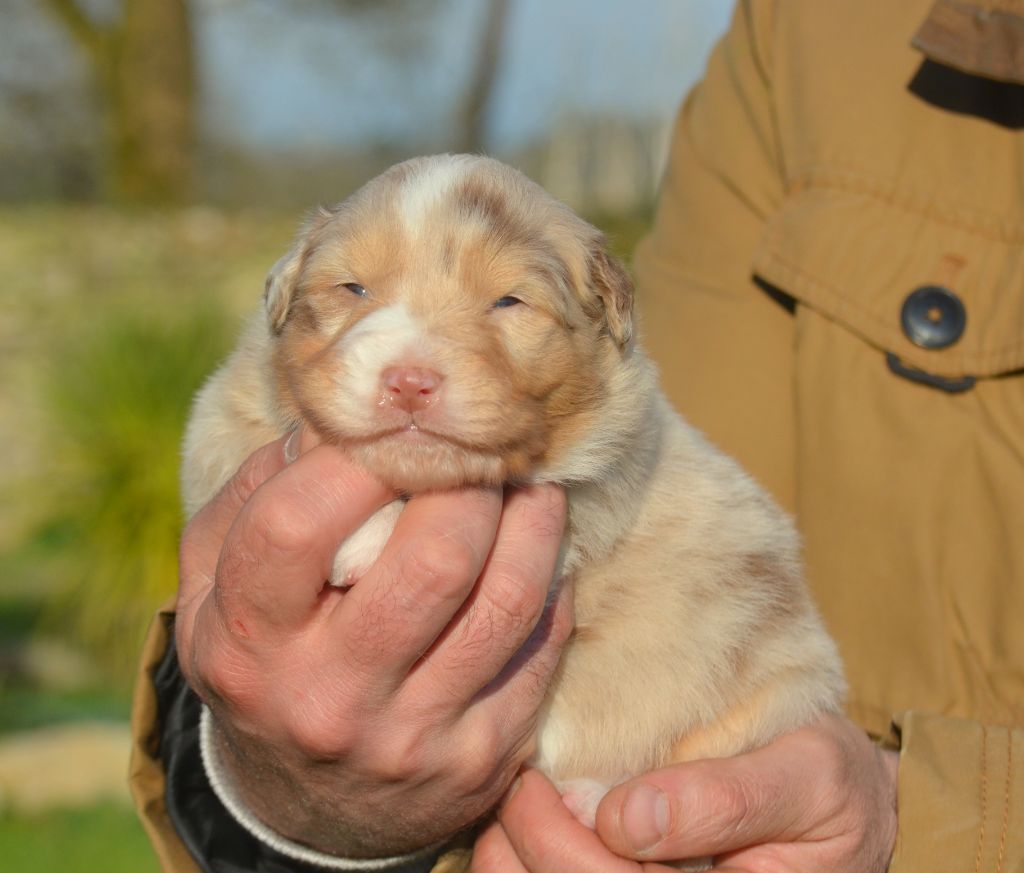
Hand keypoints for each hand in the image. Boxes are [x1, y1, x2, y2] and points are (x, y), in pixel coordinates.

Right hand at [175, 428, 571, 858]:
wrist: (303, 807)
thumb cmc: (263, 662)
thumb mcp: (214, 590)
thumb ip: (249, 498)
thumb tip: (327, 424)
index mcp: (249, 643)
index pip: (297, 525)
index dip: (356, 456)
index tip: (394, 424)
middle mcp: (331, 697)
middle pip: (433, 561)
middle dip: (468, 482)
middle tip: (477, 447)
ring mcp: (413, 736)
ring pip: (505, 602)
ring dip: (533, 521)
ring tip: (528, 482)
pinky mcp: (480, 758)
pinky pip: (541, 650)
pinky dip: (552, 584)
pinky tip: (541, 548)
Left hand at [474, 715, 897, 871]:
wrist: (847, 807)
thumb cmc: (830, 787)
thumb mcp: (809, 775)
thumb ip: (728, 800)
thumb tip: (625, 819)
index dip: (556, 842)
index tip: (534, 779)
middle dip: (523, 845)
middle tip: (517, 783)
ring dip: (514, 862)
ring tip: (517, 806)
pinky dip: (525, 866)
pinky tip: (527, 832)